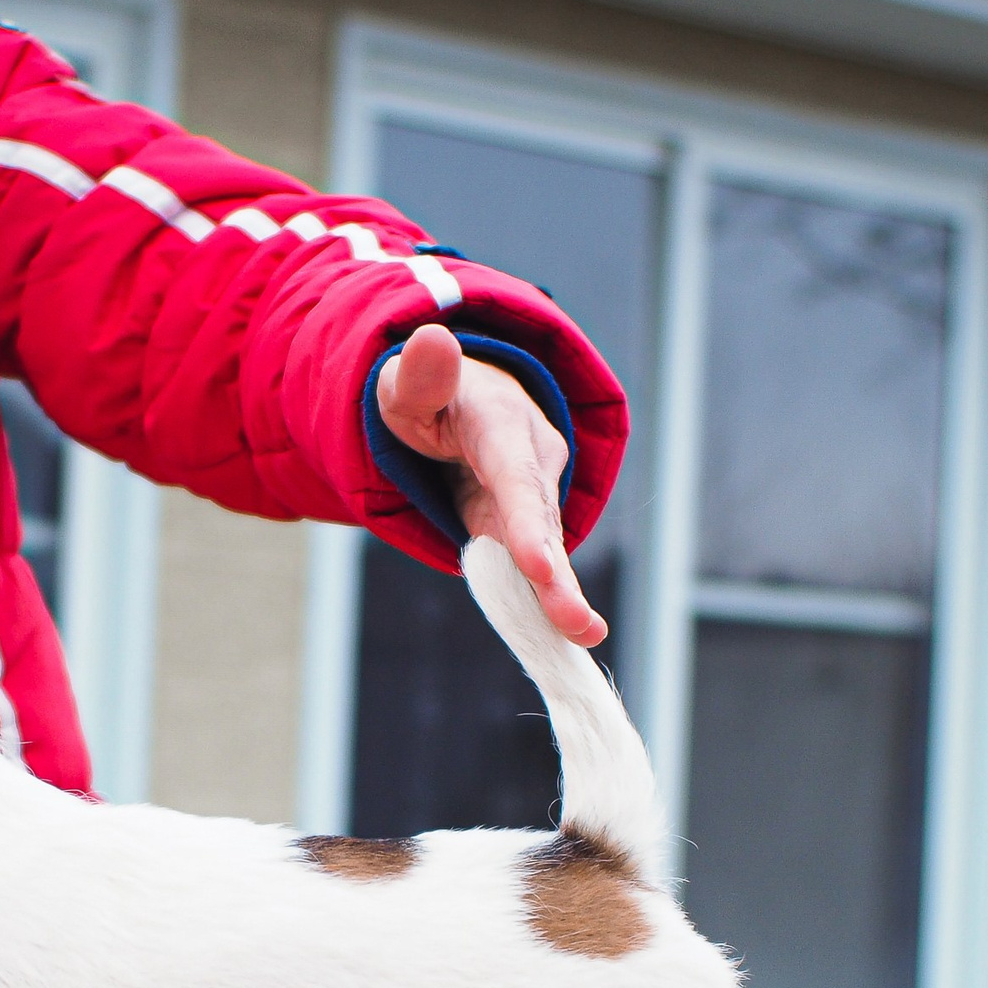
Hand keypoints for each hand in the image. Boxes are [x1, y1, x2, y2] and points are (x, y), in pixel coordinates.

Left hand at [374, 322, 604, 645]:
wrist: (459, 406)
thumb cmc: (427, 398)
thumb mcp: (408, 383)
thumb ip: (419, 375)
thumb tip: (432, 341)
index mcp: (504, 428)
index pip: (515, 479)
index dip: (528, 523)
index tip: (540, 565)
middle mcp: (534, 465)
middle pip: (544, 527)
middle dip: (559, 578)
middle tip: (580, 626)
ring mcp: (536, 501)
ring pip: (545, 554)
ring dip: (560, 601)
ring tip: (579, 641)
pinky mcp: (527, 531)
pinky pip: (533, 570)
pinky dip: (543, 605)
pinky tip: (557, 646)